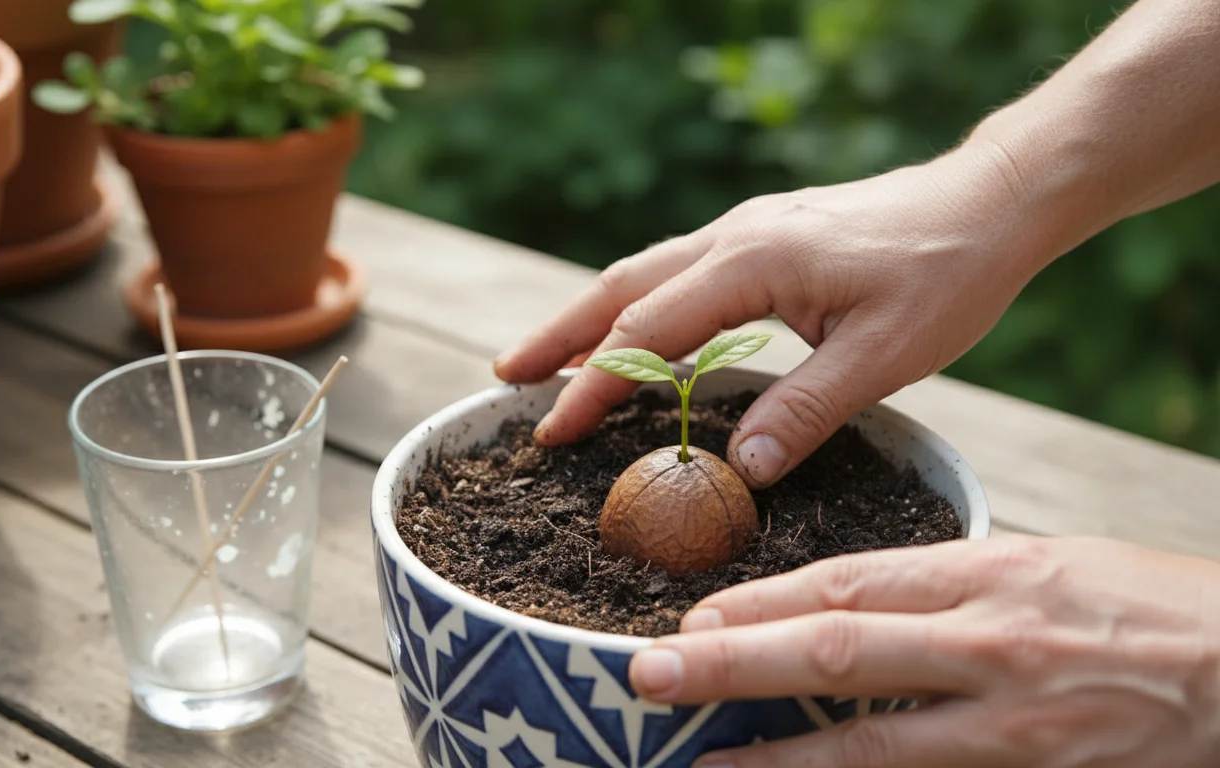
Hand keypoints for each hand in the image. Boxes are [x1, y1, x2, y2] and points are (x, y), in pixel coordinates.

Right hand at [493, 142, 1059, 488]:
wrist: (990, 201)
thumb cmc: (946, 275)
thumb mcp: (883, 356)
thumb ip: (805, 412)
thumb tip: (740, 474)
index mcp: (751, 263)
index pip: (645, 333)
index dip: (592, 387)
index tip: (549, 433)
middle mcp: (734, 238)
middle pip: (620, 288)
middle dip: (558, 335)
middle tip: (504, 379)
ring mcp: (746, 231)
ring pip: (643, 274)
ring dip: (589, 317)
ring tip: (545, 359)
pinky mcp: (765, 236)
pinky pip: (677, 272)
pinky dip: (637, 307)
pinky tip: (634, 333)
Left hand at [625, 535, 1219, 766]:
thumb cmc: (1156, 610)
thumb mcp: (1054, 566)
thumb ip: (956, 584)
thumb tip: (862, 603)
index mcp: (992, 572)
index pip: (848, 583)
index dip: (762, 600)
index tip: (697, 614)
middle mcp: (991, 643)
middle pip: (836, 649)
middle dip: (733, 661)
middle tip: (651, 671)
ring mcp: (1015, 723)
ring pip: (870, 741)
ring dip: (775, 751)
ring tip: (699, 757)